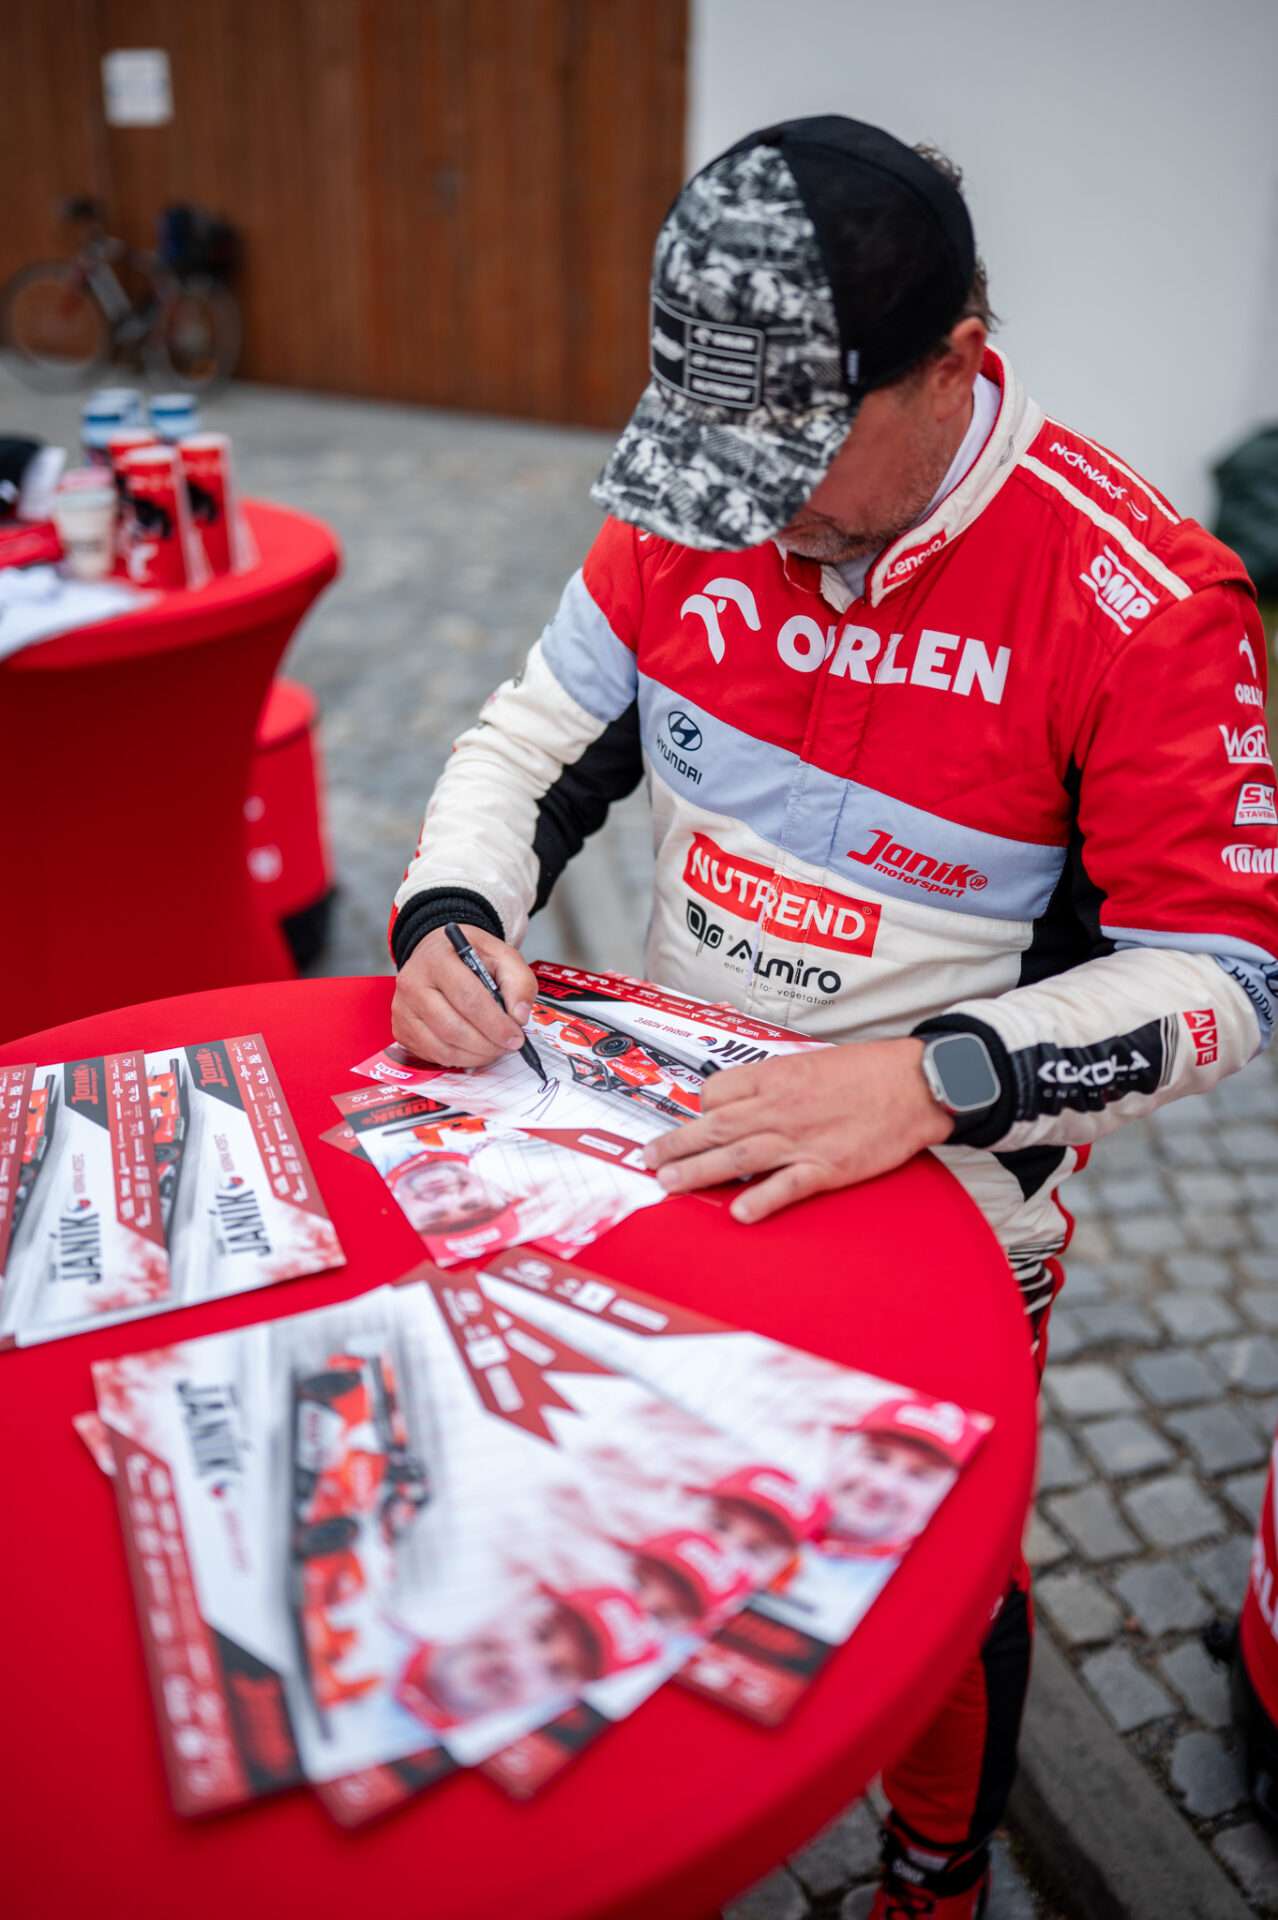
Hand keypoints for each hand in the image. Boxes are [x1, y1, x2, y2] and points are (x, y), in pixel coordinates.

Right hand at [391, 924, 537, 1068]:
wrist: (439, 954)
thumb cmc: (470, 956)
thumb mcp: (502, 955)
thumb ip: (518, 982)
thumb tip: (519, 1016)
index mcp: (437, 958)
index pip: (467, 998)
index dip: (495, 1023)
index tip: (516, 1036)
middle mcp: (412, 983)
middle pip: (453, 1028)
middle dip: (487, 1044)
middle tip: (509, 1046)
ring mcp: (403, 1009)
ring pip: (442, 1047)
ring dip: (476, 1056)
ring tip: (495, 1048)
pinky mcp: (401, 1030)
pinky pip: (433, 1055)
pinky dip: (460, 1059)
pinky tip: (475, 1049)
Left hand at [643, 1038, 953, 1223]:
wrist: (916, 1083)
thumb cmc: (868, 1071)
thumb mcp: (813, 1062)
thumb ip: (777, 1082)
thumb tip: (748, 1097)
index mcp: (775, 1077)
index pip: (717, 1093)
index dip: (700, 1110)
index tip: (694, 1123)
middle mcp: (779, 1107)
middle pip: (714, 1127)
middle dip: (676, 1144)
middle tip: (648, 1159)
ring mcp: (802, 1138)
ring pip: (738, 1156)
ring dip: (699, 1171)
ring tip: (669, 1184)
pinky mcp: (827, 1165)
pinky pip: (787, 1185)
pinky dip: (761, 1198)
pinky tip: (739, 1213)